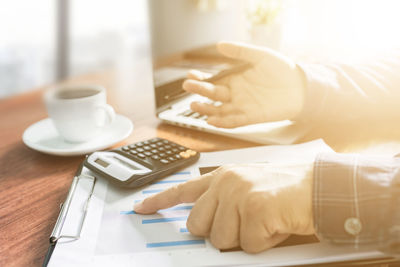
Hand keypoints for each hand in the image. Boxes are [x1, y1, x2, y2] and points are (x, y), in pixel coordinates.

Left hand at [134, 162, 314, 252]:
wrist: (317, 187)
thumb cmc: (283, 190)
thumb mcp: (246, 188)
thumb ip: (222, 201)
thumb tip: (203, 225)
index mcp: (221, 177)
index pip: (182, 190)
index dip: (160, 201)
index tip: (142, 208)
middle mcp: (225, 182)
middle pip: (197, 226)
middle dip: (218, 233)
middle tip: (244, 223)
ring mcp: (238, 194)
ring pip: (221, 239)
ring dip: (244, 239)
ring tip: (264, 221)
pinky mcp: (254, 209)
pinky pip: (248, 245)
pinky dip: (264, 243)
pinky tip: (275, 224)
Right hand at [183, 41, 305, 127]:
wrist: (301, 87)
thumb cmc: (282, 70)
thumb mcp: (261, 56)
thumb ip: (241, 51)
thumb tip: (220, 45)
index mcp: (236, 79)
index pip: (214, 80)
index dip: (201, 79)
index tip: (191, 75)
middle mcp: (236, 93)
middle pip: (213, 94)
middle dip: (200, 91)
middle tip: (188, 87)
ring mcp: (243, 106)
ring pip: (219, 110)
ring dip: (207, 109)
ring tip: (195, 105)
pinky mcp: (251, 117)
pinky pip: (234, 121)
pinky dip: (222, 122)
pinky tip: (212, 121)